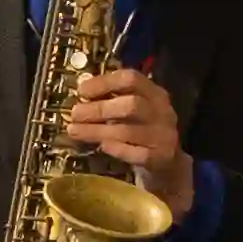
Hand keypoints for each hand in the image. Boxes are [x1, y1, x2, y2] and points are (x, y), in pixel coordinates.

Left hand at [64, 63, 194, 213]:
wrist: (168, 162)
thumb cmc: (141, 129)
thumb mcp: (132, 109)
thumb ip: (111, 99)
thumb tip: (80, 96)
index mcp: (154, 93)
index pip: (131, 79)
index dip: (103, 82)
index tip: (81, 91)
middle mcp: (162, 112)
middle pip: (131, 105)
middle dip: (99, 109)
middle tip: (74, 114)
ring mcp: (164, 136)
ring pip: (129, 131)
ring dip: (97, 131)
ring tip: (74, 131)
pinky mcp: (161, 158)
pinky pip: (136, 154)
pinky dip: (116, 149)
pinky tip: (102, 146)